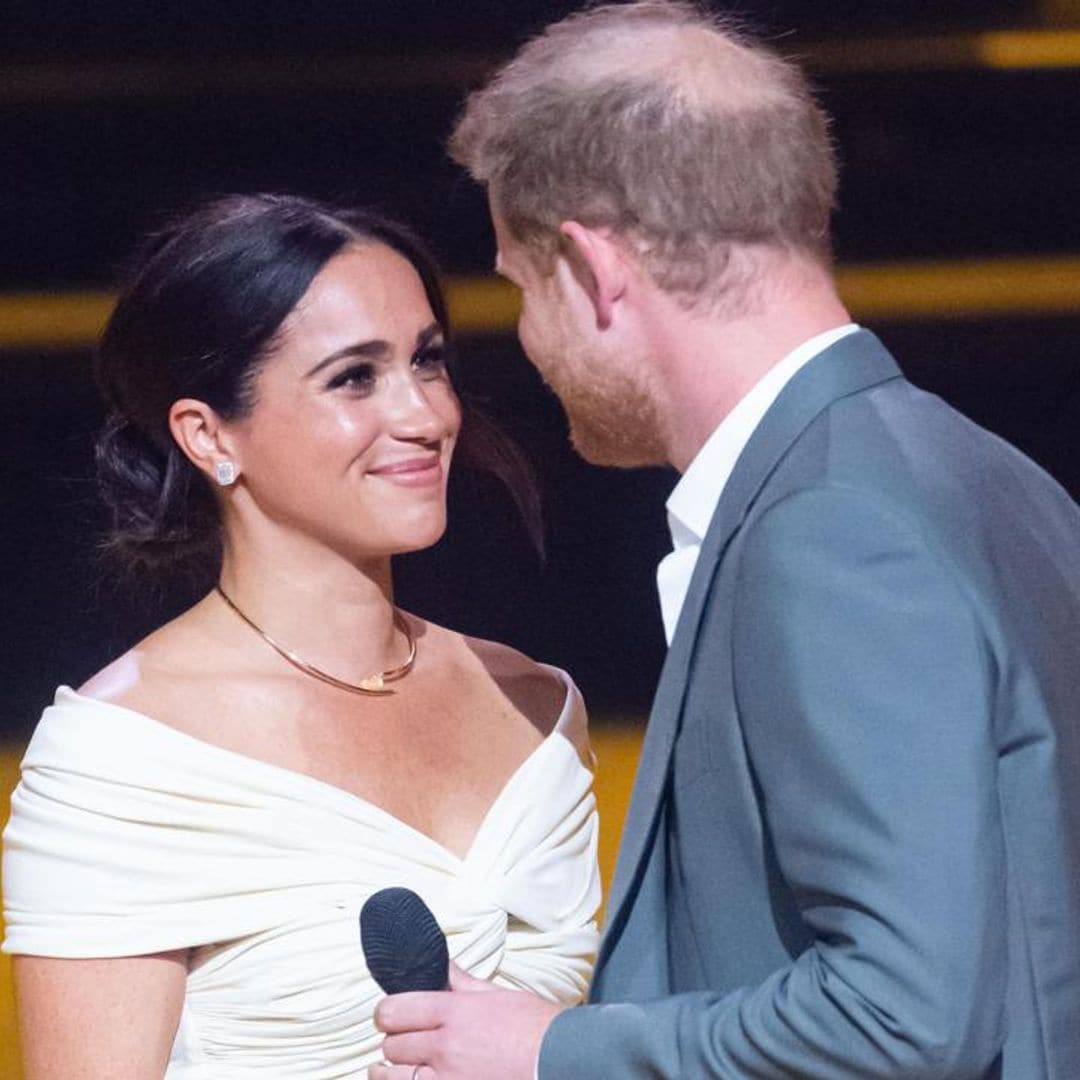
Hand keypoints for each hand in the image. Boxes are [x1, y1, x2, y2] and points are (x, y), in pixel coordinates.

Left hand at [370, 962, 564, 1079]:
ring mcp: (447, 1079)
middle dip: (395, 1041)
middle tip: (404, 1040)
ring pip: (393, 1077)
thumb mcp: (498, 995)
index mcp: (454, 1012)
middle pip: (392, 1044)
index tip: (391, 1016)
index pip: (395, 1010)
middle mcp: (444, 1046)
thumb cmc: (535, 1027)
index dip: (387, 1013)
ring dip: (393, 1071)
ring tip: (397, 1069)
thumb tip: (444, 966)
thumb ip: (463, 983)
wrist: (560, 1060)